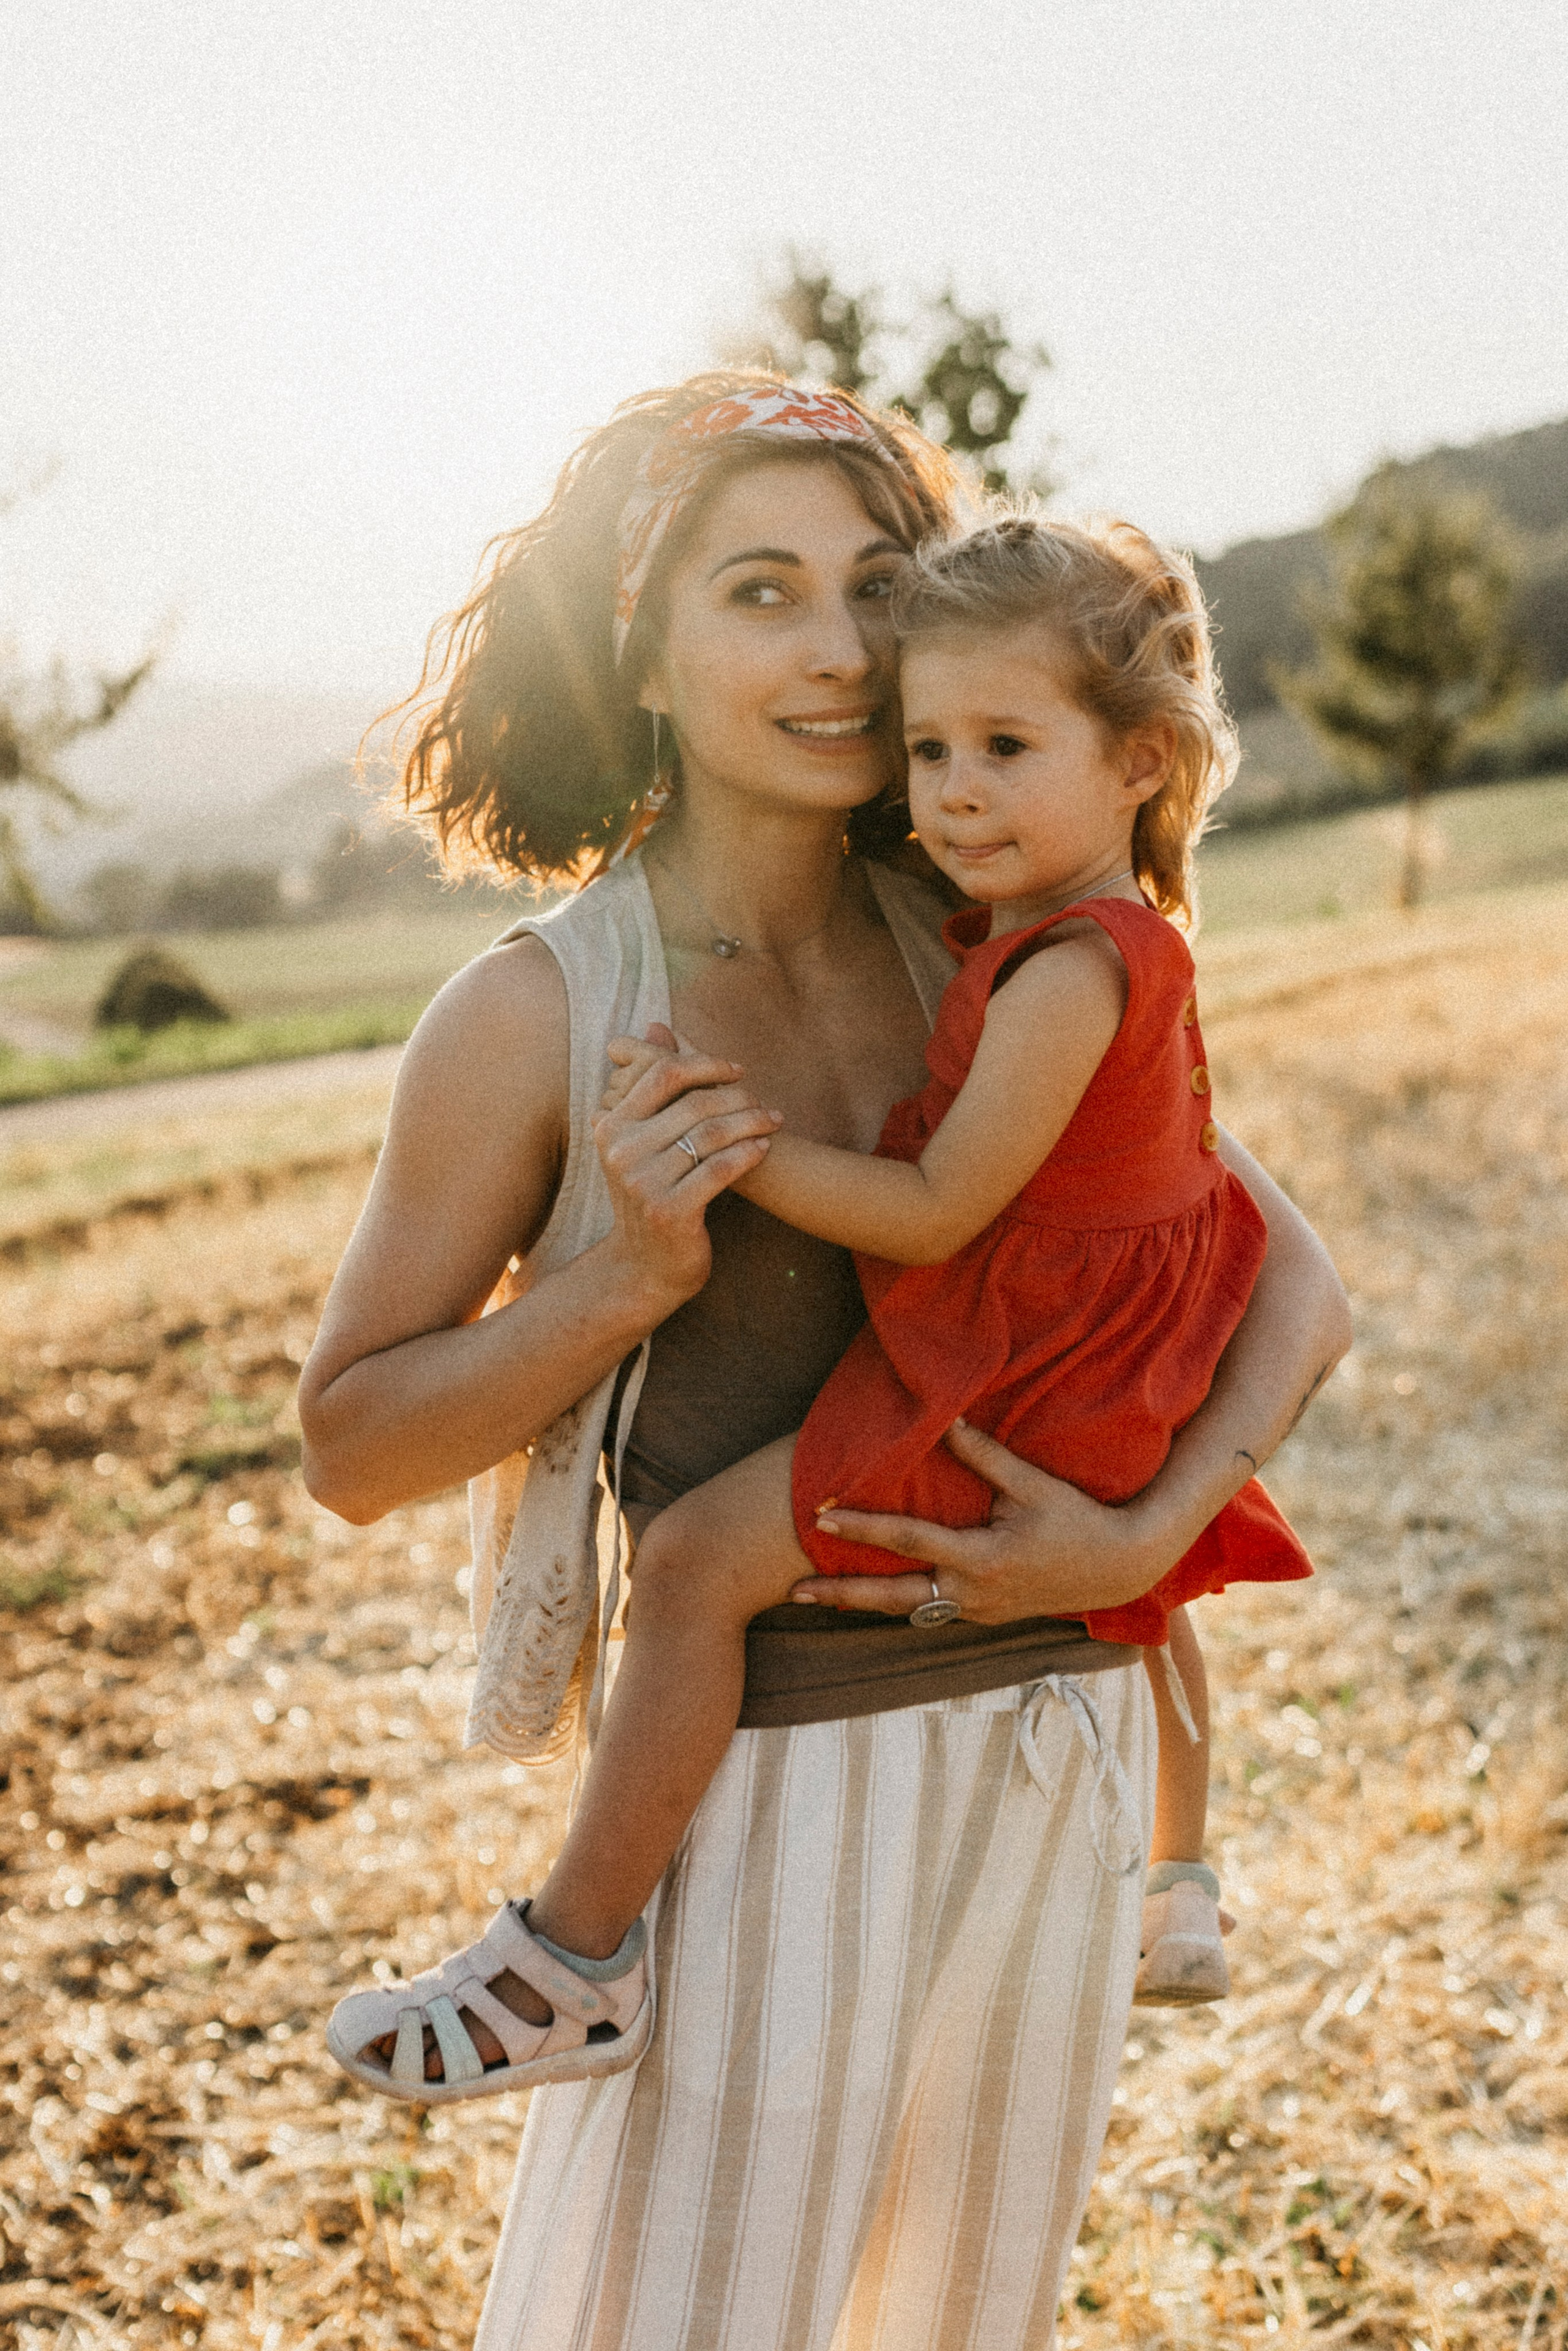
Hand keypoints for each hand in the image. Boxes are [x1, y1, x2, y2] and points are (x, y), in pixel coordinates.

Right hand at [591, 1029, 781, 1319]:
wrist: (645, 1266)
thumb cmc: (653, 1193)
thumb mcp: (643, 1139)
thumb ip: (653, 1085)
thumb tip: (657, 1026)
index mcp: (610, 1126)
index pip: (662, 1074)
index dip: (706, 1064)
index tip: (738, 1071)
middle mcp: (620, 1152)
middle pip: (693, 1103)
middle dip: (739, 1098)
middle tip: (765, 1104)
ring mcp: (642, 1183)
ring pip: (710, 1135)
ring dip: (751, 1124)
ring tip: (774, 1123)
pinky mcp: (669, 1211)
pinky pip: (719, 1170)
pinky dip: (748, 1155)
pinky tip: (764, 1149)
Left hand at [790, 1420, 1162, 1624]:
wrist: (1119, 1567)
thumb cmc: (1076, 1518)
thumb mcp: (1031, 1485)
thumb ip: (984, 1455)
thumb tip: (945, 1419)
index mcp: (980, 1559)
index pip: (908, 1540)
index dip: (862, 1527)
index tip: (820, 1515)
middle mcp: (971, 1594)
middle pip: (892, 1597)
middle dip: (839, 1594)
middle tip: (790, 1591)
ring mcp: (977, 1612)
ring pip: (907, 1611)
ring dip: (862, 1604)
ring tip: (817, 1596)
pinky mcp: (984, 1617)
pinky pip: (930, 1613)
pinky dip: (897, 1605)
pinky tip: (871, 1597)